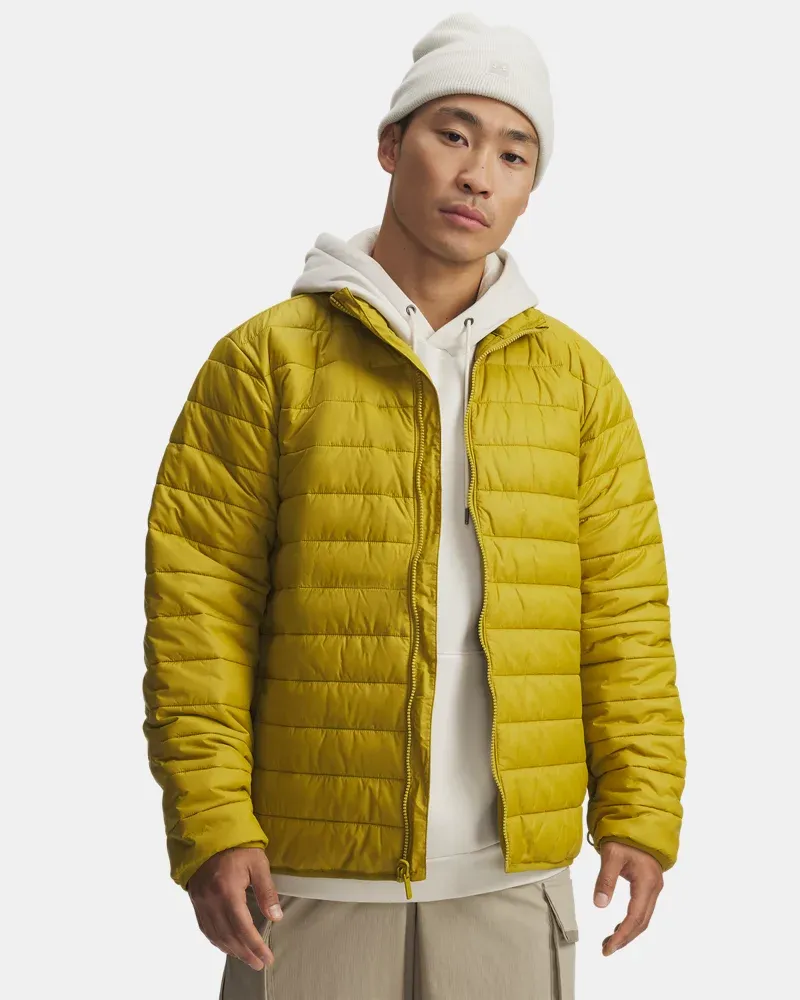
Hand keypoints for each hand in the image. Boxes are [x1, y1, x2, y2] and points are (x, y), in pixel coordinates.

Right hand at [187, 846, 283, 970]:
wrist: (209, 834)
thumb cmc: (237, 846)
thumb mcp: (257, 863)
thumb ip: (266, 890)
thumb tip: (276, 917)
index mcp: (227, 890)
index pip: (243, 927)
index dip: (255, 945)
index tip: (267, 958)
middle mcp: (211, 900)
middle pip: (229, 936)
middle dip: (245, 953)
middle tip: (259, 964)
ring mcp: (201, 902)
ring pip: (216, 935)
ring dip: (232, 950)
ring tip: (247, 958)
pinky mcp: (196, 901)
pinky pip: (206, 928)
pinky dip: (217, 941)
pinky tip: (227, 945)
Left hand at [593, 841, 663, 955]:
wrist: (640, 823)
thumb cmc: (625, 837)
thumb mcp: (612, 855)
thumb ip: (605, 879)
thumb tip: (599, 904)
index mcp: (646, 882)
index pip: (635, 917)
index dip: (622, 934)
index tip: (609, 947)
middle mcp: (653, 888)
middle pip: (641, 922)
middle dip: (625, 938)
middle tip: (606, 949)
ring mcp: (653, 888)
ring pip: (643, 918)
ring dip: (627, 932)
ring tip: (609, 942)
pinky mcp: (649, 886)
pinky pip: (642, 910)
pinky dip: (630, 922)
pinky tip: (618, 927)